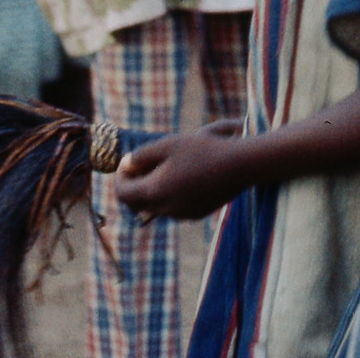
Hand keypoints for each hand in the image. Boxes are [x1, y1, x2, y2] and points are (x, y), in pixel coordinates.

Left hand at [115, 120, 247, 221]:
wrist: (239, 165)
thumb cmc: (202, 150)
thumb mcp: (168, 144)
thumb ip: (143, 155)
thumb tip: (128, 163)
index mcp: (155, 192)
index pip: (123, 193)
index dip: (120, 177)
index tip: (127, 161)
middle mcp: (166, 209)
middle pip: (136, 204)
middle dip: (133, 185)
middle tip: (139, 165)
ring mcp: (182, 214)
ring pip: (155, 206)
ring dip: (151, 190)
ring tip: (160, 167)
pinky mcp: (196, 214)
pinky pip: (173, 207)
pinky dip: (168, 195)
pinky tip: (181, 176)